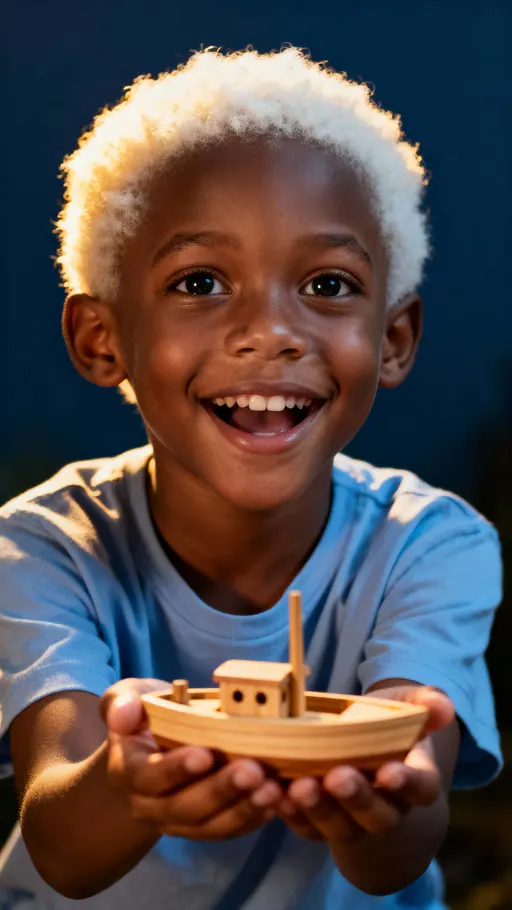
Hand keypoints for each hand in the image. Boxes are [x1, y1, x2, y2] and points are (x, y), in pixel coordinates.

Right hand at [100, 678, 283, 839]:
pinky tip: (277, 800)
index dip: (176, 768)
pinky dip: (254, 818)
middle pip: (184, 808)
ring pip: (210, 826)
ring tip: (272, 789)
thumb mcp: (128, 699)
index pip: (150, 776)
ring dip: (243, 809)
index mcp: (129, 773)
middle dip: (220, 790)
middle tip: (253, 770)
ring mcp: (178, 823)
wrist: (147, 752)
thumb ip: (121, 702)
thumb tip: (124, 714)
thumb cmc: (143, 718)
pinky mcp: (205, 827)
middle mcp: (150, 806)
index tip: (205, 753)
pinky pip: (229, 830)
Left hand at [275, 685, 454, 844]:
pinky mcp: (320, 826)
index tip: (388, 773)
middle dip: (356, 798)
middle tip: (336, 777)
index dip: (406, 783)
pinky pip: (306, 827)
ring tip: (298, 787)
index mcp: (415, 780)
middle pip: (377, 815)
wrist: (367, 762)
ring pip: (339, 826)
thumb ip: (425, 704)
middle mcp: (388, 810)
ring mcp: (354, 822)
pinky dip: (289, 813)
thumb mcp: (407, 709)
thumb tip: (442, 706)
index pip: (419, 788)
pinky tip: (273, 793)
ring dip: (318, 809)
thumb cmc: (389, 730)